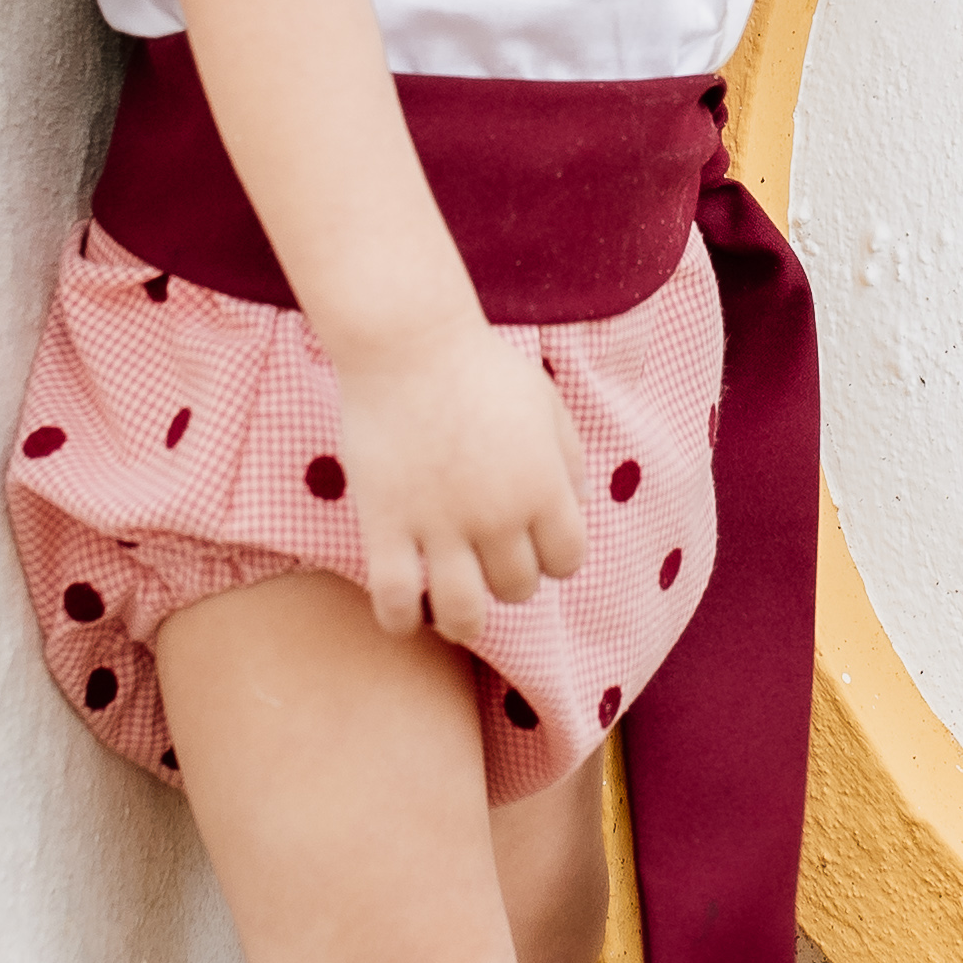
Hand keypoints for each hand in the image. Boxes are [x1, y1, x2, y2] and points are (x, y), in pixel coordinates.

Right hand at [326, 302, 589, 645]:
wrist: (406, 342)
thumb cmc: (478, 366)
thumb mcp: (544, 403)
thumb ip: (569, 458)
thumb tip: (576, 506)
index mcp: (544, 487)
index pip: (567, 561)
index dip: (552, 559)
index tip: (531, 547)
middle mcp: (498, 515)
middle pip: (517, 588)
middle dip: (507, 581)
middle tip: (485, 563)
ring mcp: (440, 524)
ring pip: (462, 612)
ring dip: (462, 621)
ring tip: (452, 613)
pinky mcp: (386, 524)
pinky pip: (395, 599)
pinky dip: (401, 621)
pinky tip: (403, 614)